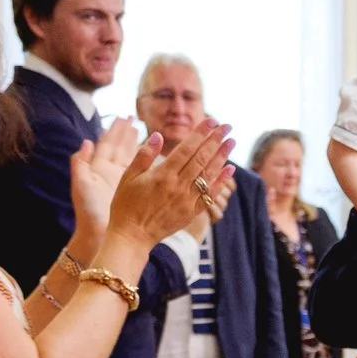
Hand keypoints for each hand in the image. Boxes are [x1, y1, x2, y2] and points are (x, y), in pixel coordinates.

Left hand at [67, 119, 146, 249]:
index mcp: (99, 169)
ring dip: (138, 146)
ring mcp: (122, 184)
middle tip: (135, 120)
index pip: (109, 144)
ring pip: (132, 159)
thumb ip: (80, 163)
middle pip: (121, 148)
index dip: (116, 131)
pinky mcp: (132, 193)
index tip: (124, 118)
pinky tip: (158, 157)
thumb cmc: (88, 211)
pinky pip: (142, 174)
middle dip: (128, 134)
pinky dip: (149, 164)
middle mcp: (111, 174)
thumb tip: (86, 142)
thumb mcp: (82, 185)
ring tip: (145, 133)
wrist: (97, 234)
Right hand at [109, 118, 234, 246]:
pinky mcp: (191, 213)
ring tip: (231, 142)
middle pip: (201, 159)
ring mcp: (187, 200)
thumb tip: (158, 135)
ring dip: (222, 157)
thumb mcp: (127, 177)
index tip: (211, 120)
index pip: (186, 148)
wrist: (132, 236)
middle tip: (227, 126)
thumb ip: (144, 156)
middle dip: (215, 140)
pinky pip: (210, 195)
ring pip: (208, 174)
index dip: (200, 133)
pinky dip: (220, 181)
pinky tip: (229, 169)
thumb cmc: (125, 205)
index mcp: (162, 175)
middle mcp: (178, 186)